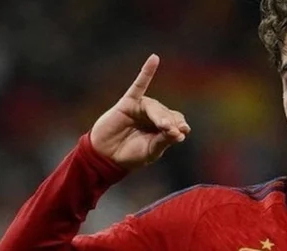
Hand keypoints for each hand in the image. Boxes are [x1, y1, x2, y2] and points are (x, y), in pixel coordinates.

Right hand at [90, 54, 190, 169]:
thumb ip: (164, 141)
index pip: (177, 121)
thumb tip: (180, 132)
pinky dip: (146, 72)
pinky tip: (154, 59)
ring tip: (163, 126)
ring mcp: (141, 107)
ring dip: (160, 116)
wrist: (106, 156)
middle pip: (167, 114)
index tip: (180, 134)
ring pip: (155, 107)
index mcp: (163, 126)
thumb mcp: (151, 151)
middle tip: (170, 132)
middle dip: (169, 123)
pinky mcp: (128, 102)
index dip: (179, 126)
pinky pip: (138, 85)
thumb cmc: (130, 154)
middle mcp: (154, 114)